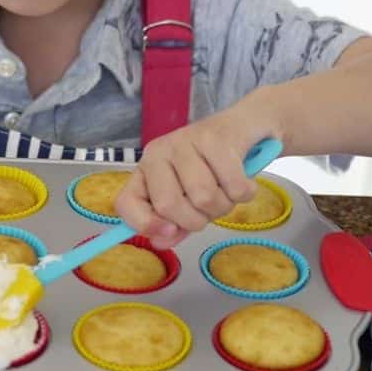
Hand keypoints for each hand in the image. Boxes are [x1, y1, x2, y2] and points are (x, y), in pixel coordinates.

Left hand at [115, 107, 272, 248]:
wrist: (240, 128)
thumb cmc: (209, 168)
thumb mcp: (186, 199)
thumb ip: (172, 225)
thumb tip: (160, 242)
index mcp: (145, 170)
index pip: (126, 203)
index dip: (146, 225)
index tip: (171, 231)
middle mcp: (159, 153)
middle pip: (169, 206)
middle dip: (197, 220)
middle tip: (209, 208)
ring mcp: (185, 142)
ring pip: (204, 198)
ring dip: (224, 205)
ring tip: (227, 191)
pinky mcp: (216, 139)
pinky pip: (234, 187)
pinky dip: (245, 193)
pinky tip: (243, 180)